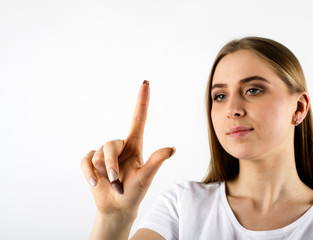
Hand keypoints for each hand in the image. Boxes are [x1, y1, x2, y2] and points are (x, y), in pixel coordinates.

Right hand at [80, 80, 174, 216]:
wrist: (118, 208)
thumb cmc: (135, 192)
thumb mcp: (146, 178)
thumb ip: (155, 162)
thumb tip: (172, 149)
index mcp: (135, 146)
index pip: (139, 120)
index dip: (142, 102)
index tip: (145, 83)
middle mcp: (120, 146)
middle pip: (111, 143)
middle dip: (112, 164)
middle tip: (117, 182)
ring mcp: (104, 154)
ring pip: (98, 152)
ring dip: (103, 171)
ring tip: (110, 185)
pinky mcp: (92, 163)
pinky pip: (85, 160)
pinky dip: (88, 173)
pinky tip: (94, 183)